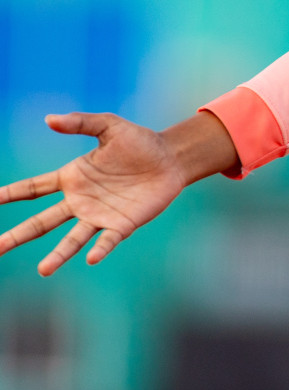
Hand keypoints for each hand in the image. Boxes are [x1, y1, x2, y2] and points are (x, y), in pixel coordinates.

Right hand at [0, 112, 191, 275]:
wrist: (171, 158)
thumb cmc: (139, 142)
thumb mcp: (109, 126)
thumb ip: (81, 122)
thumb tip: (49, 119)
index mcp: (71, 178)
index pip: (32, 189)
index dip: (8, 195)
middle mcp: (79, 201)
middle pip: (41, 222)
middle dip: (17, 236)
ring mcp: (99, 215)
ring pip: (72, 239)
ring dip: (58, 254)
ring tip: (44, 270)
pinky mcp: (122, 224)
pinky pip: (107, 240)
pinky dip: (99, 249)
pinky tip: (90, 258)